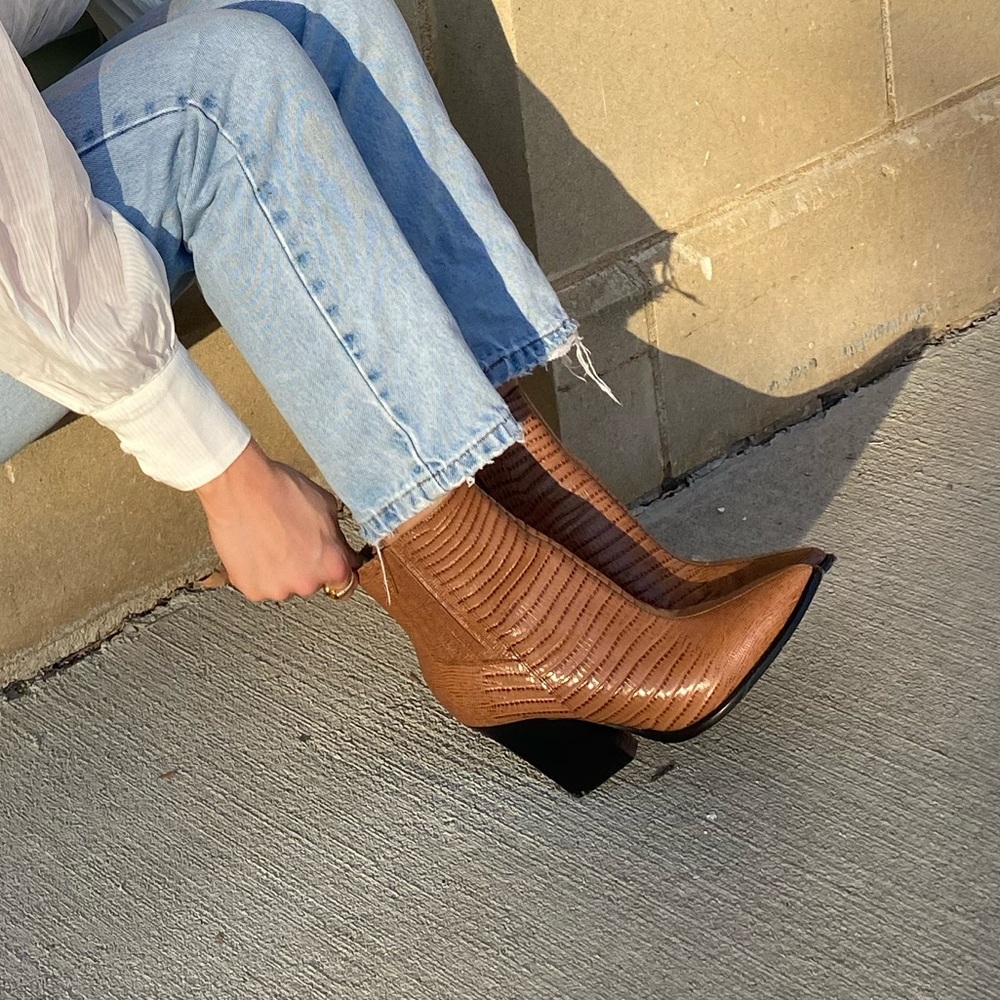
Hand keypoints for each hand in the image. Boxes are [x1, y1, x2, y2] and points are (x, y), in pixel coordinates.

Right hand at [195, 439, 360, 601]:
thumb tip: (339, 549)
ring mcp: (278, 589)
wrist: (239, 487)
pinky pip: (261, 585)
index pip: (346, 582)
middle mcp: (307, 583)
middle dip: (307, 566)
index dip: (336, 567)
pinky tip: (255, 548)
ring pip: (286, 584)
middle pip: (313, 582)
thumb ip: (337, 537)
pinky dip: (258, 572)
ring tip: (269, 541)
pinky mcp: (252, 589)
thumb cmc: (281, 491)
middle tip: (292, 541)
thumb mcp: (327, 506)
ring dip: (281, 570)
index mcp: (333, 564)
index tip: (328, 561)